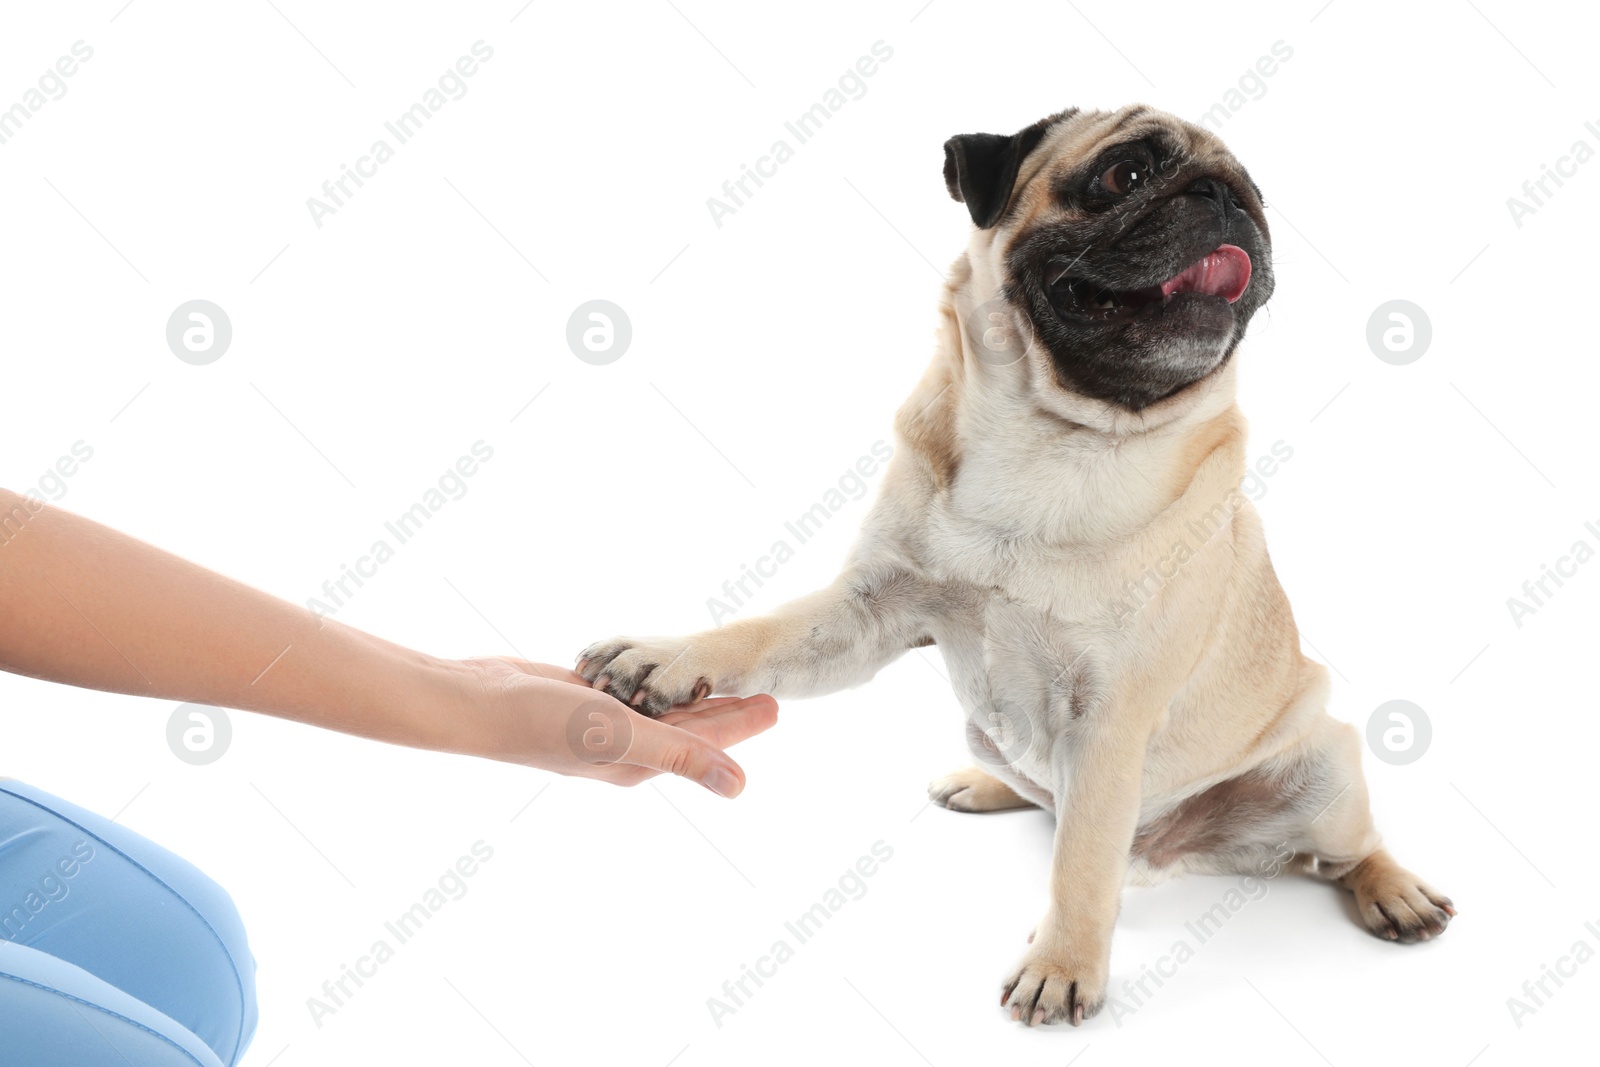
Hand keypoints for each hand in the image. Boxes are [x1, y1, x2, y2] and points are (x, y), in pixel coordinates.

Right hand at [459, 658, 776, 796]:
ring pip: (661, 711)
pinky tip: (659, 678)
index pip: (706, 742)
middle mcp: (624, 748)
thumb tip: (740, 787)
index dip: (743, 724)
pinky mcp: (580, 703)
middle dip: (728, 715)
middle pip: (690, 729)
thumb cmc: (544, 724)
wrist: (476, 705)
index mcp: (640, 761)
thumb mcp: (623, 737)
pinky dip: (654, 687)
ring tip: (720, 684)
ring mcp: (600, 727)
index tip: (777, 705)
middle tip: (766, 694)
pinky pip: (631, 696)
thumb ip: (683, 755)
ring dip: (693, 700)